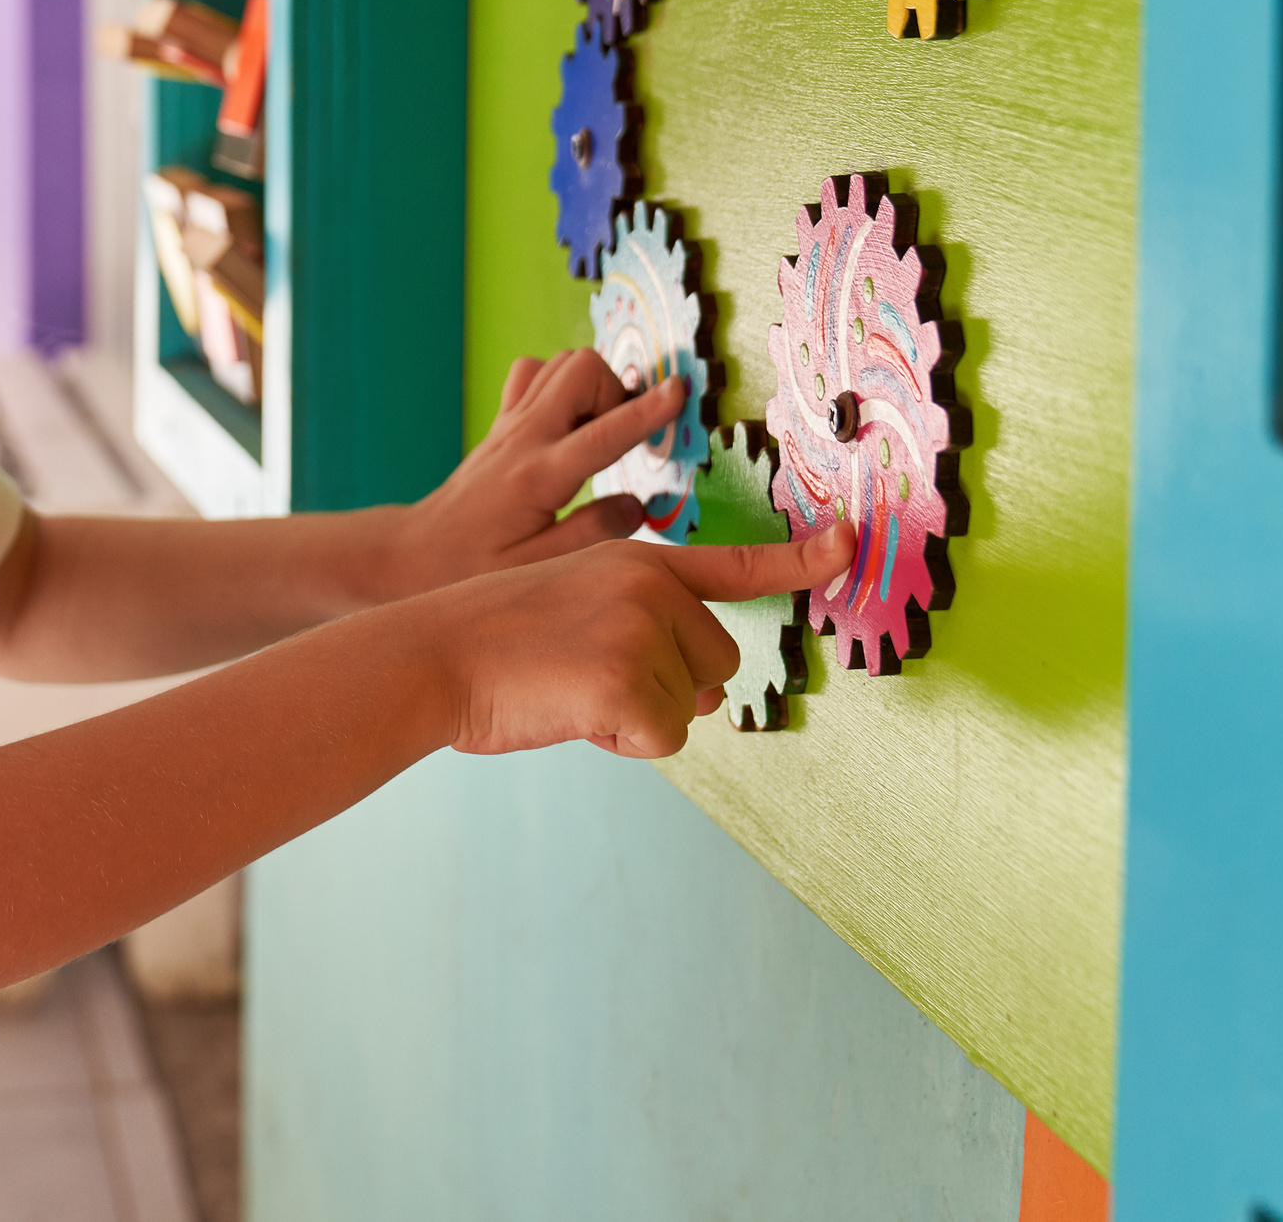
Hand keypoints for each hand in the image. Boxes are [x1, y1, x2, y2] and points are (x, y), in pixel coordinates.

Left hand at [381, 349, 693, 598]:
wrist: (413, 552)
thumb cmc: (471, 567)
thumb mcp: (537, 568)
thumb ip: (593, 534)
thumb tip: (639, 505)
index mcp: (538, 476)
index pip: (603, 433)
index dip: (646, 410)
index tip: (679, 390)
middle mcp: (523, 438)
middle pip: (580, 370)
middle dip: (617, 390)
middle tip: (623, 436)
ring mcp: (510, 424)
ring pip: (560, 364)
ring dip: (592, 386)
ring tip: (598, 432)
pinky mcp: (502, 423)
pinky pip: (535, 375)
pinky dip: (562, 384)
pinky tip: (570, 424)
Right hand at [412, 527, 856, 758]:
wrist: (431, 654)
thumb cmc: (494, 642)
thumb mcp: (577, 606)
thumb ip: (646, 629)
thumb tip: (707, 697)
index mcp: (638, 560)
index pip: (736, 564)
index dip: (802, 559)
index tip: (851, 543)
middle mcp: (652, 586)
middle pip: (717, 664)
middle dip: (669, 686)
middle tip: (586, 675)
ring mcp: (644, 631)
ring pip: (690, 708)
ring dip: (639, 715)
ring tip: (569, 688)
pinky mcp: (631, 682)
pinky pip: (661, 738)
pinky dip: (620, 741)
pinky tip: (570, 710)